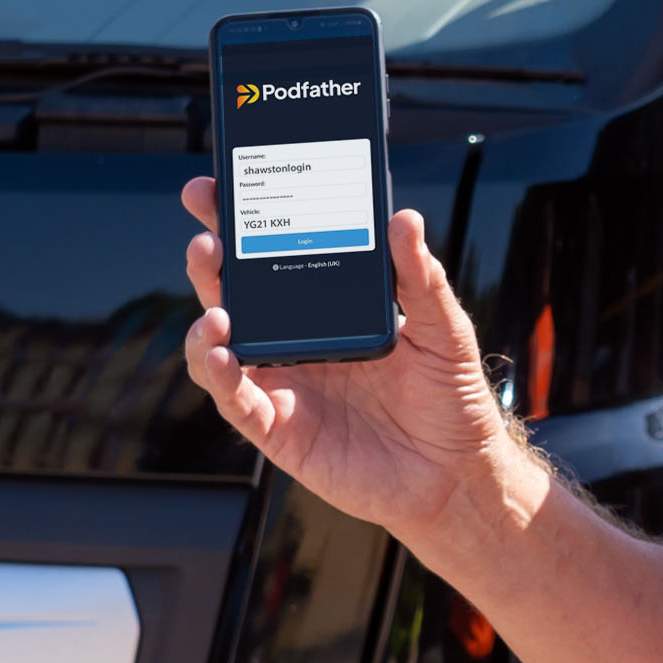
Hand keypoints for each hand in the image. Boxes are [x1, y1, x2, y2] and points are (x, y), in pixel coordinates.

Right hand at [179, 177, 545, 549]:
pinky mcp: (279, 430)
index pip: (276, 256)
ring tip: (216, 306)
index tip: (219, 188)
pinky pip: (235, 402)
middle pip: (236, 292)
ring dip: (206, 321)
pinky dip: (219, 377)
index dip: (243, 223)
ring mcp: (283, 385)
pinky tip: (221, 354)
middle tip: (206, 233)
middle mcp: (297, 342)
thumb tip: (404, 219)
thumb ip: (420, 279)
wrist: (456, 475)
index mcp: (330, 308)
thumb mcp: (444, 329)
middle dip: (211, 258)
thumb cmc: (451, 399)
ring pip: (221, 346)